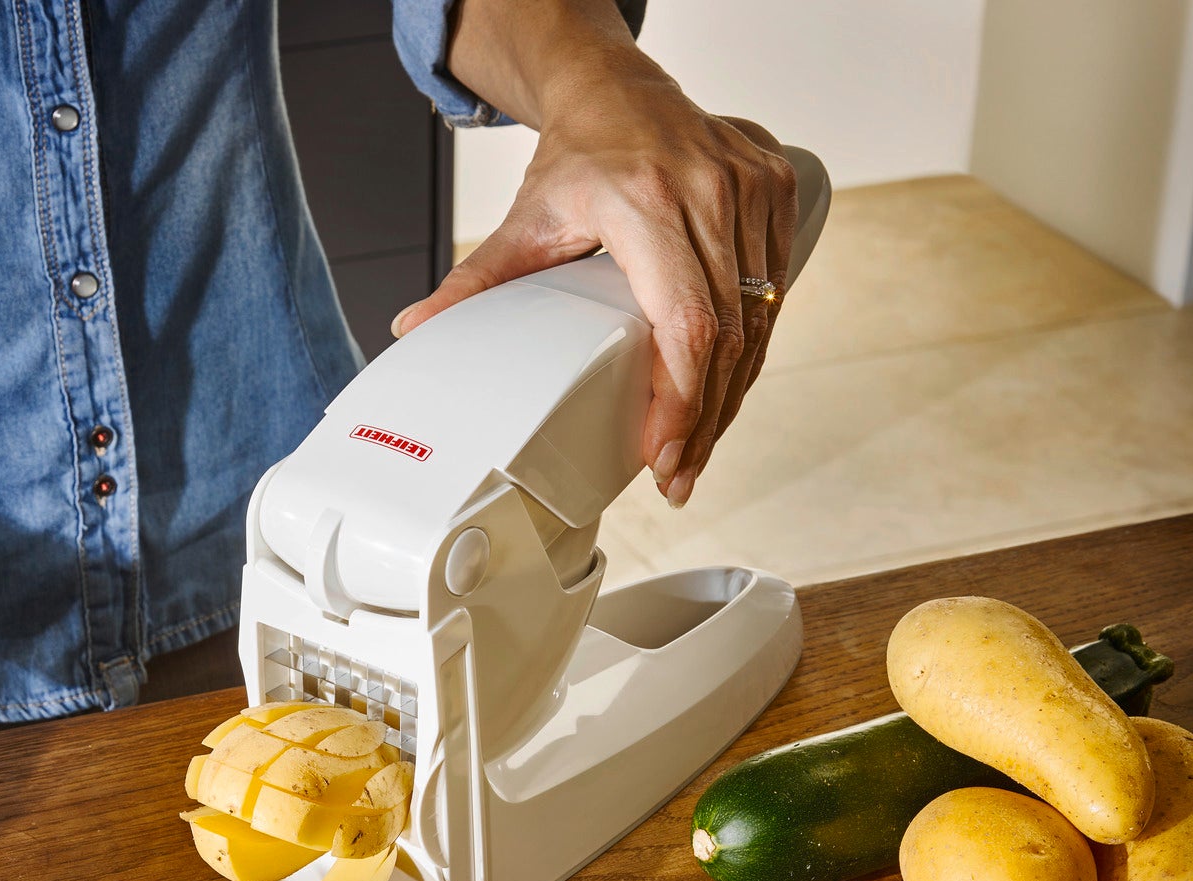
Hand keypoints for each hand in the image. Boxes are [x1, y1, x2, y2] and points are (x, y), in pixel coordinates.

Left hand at [402, 0, 799, 506]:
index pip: (685, 321)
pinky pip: (775, 290)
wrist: (620, 91)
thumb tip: (413, 328)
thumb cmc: (580, 154)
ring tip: (697, 451)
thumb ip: (473, 281)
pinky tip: (726, 394)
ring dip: (732, 396)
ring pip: (760, 320)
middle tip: (677, 476)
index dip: (682, 400)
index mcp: (645, 202)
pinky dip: (753, 350)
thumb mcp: (523, 220)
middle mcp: (710, 193)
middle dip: (705, 420)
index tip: (664, 454)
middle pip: (728, 335)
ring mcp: (752, 190)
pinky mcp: (779, 192)